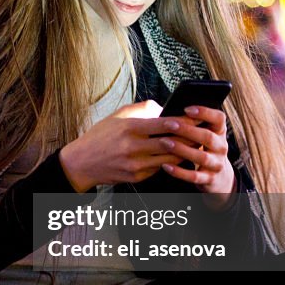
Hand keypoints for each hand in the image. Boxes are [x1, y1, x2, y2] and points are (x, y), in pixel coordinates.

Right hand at [59, 99, 185, 191]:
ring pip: (168, 159)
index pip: (161, 124)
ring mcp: (135, 165)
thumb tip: (162, 107)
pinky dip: (170, 163)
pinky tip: (179, 157)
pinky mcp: (136, 177)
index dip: (181, 121)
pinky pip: (159, 169)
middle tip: (202, 132)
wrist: (82, 162)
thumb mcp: (117, 116)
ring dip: (183, 152)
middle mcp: (132, 147)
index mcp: (129, 129)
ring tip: (195, 145)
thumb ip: (141, 109)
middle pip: (169, 143)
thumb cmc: (101, 136)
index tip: (194, 117)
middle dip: (187, 138)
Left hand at [158, 105, 235, 201]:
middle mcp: (221, 147)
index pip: (219, 118)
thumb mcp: (206, 135)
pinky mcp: (209, 179)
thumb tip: (170, 112)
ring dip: (182, 149)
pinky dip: (179, 172)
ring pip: (201, 157)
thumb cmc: (205, 149)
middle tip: (169, 124)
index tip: (187, 109)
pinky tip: (165, 166)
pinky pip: (194, 176)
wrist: (219, 177)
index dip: (205, 112)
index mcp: (220, 132)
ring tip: (165, 142)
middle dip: (187, 130)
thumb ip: (194, 125)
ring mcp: (217, 164)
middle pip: (208, 137)